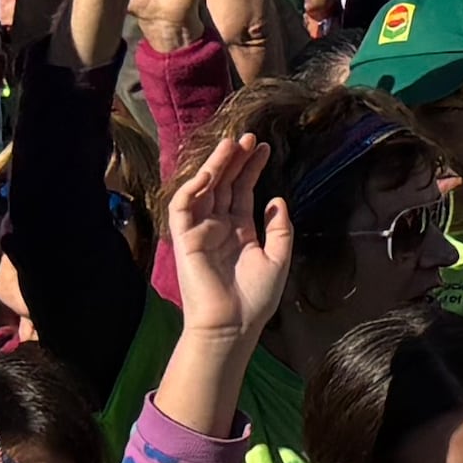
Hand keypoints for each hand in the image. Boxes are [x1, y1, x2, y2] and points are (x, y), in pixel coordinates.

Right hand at [162, 131, 295, 344]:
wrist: (234, 325)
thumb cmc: (256, 297)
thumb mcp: (278, 258)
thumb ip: (280, 228)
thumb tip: (276, 198)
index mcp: (239, 231)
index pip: (242, 191)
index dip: (251, 169)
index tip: (264, 147)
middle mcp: (218, 227)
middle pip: (223, 185)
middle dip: (234, 160)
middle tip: (249, 137)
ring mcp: (200, 231)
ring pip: (203, 190)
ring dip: (214, 166)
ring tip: (232, 145)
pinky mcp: (184, 239)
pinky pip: (183, 207)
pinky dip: (193, 188)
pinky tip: (210, 173)